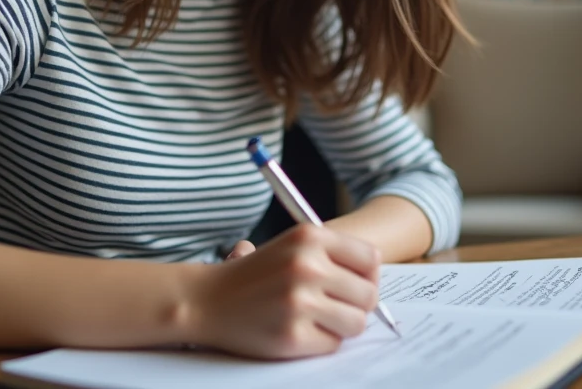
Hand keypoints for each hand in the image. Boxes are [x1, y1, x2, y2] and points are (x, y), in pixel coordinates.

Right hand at [187, 224, 380, 359]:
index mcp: (310, 237)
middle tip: (335, 306)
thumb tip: (374, 280)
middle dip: (356, 304)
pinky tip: (299, 330)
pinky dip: (321, 342)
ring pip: (356, 323)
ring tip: (317, 319)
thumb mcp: (292, 245)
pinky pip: (332, 345)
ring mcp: (300, 302)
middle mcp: (307, 266)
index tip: (354, 284)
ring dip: (341, 326)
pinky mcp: (292, 335)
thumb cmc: (254, 274)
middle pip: (369, 294)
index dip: (367, 275)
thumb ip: (332, 256)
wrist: (206, 300)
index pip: (371, 258)